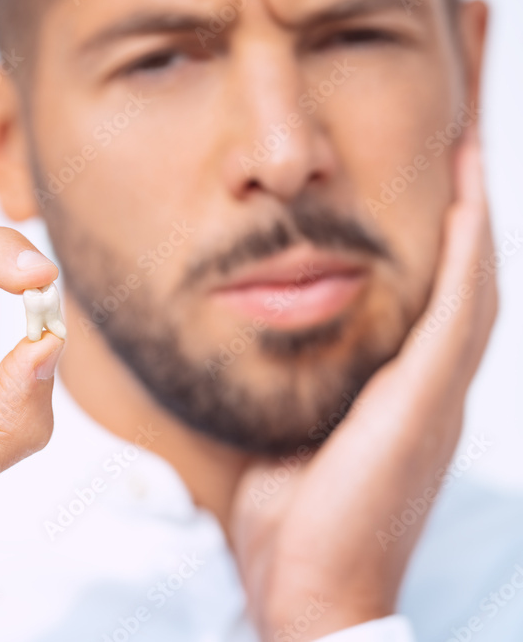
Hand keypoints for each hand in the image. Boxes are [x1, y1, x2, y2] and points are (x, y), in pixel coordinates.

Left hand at [230, 131, 498, 640]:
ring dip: (473, 220)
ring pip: (470, 290)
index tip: (429, 187)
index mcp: (401, 399)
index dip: (438, 246)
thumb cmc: (296, 520)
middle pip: (462, 285)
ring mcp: (433, 399)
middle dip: (466, 216)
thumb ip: (295, 392)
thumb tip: (263, 353)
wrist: (311, 589)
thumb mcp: (292, 436)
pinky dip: (464, 258)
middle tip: (461, 148)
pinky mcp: (422, 406)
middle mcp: (430, 392)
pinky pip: (454, 317)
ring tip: (468, 155)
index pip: (430, 306)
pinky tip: (465, 206)